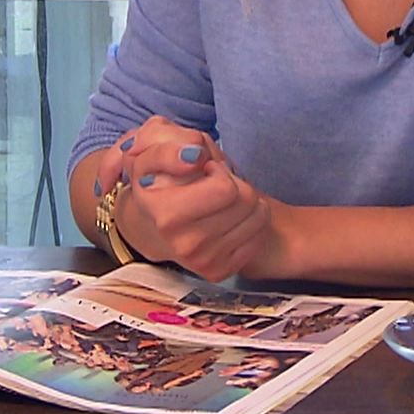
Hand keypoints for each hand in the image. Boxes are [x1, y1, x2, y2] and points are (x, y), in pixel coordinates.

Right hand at [99, 120, 275, 280]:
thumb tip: (194, 157)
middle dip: (232, 179)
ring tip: (219, 198)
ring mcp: (197, 259)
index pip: (224, 189)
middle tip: (211, 181)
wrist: (155, 218)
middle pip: (244, 197)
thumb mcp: (155, 144)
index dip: (216, 167)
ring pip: (255, 213)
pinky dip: (250, 218)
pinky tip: (227, 217)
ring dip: (243, 197)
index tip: (199, 164)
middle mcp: (178, 241)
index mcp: (161, 211)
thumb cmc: (163, 173)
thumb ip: (168, 143)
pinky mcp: (217, 271)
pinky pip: (259, 233)